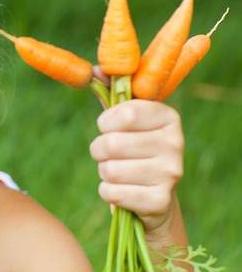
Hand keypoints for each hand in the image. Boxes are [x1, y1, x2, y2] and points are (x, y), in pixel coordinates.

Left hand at [89, 99, 183, 233]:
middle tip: (111, 154)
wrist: (154, 198)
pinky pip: (112, 193)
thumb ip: (110, 92)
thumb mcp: (124, 121)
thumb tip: (95, 70)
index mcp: (168, 117)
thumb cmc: (133, 150)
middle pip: (111, 143)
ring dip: (104, 172)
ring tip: (121, 172)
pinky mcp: (160, 201)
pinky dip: (108, 192)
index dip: (105, 122)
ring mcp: (171, 174)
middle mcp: (175, 143)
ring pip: (109, 170)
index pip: (124, 113)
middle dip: (100, 150)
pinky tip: (123, 191)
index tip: (108, 127)